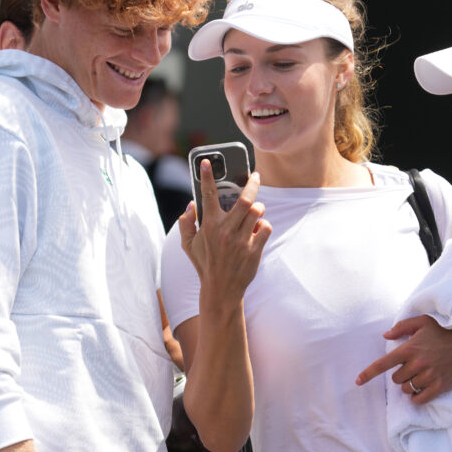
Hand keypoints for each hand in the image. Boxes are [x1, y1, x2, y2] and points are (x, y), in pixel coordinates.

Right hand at [178, 159, 270, 303]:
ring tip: (254, 211)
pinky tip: (256, 231)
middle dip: (252, 184)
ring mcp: (242, 241)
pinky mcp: (254, 249)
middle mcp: (225, 231)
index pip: (207, 195)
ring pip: (257, 212)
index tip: (207, 162)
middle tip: (255, 176)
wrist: (221, 289)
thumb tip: (191, 204)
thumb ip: (186, 223)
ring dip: (258, 208)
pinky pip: (265, 227)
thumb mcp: (188, 245)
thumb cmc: (204, 264)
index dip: (206, 176)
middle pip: (245, 200)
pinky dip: (263, 226)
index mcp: (208, 226)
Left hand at [354, 314, 451, 403]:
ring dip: (408, 385)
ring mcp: (429, 377)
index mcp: (410, 349)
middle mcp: (417, 364)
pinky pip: (419, 399)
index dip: (368, 374)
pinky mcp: (439, 387)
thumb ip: (402, 327)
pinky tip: (420, 390)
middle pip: (396, 379)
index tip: (358, 381)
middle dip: (400, 374)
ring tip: (419, 376)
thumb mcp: (423, 322)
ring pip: (406, 389)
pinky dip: (416, 398)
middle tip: (412, 367)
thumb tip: (385, 335)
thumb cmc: (445, 332)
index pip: (383, 364)